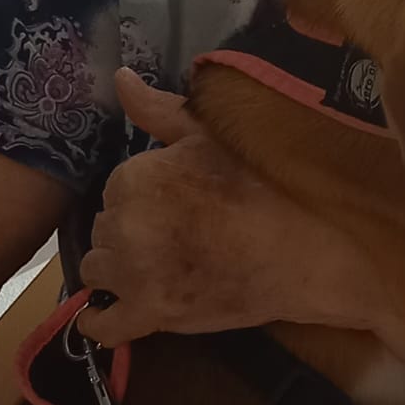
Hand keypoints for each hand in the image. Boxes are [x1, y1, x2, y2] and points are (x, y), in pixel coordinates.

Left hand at [77, 70, 383, 345]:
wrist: (306, 251)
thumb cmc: (265, 187)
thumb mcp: (211, 137)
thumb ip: (159, 110)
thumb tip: (120, 78)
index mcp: (133, 177)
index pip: (114, 190)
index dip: (143, 197)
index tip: (176, 205)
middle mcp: (122, 225)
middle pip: (104, 229)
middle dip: (132, 231)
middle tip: (176, 236)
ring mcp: (133, 275)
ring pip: (98, 271)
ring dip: (120, 270)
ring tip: (161, 268)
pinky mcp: (150, 316)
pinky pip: (102, 326)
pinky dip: (103, 321)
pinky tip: (117, 311)